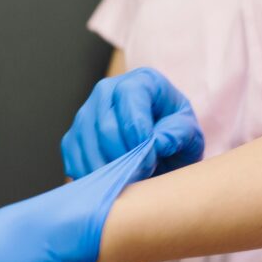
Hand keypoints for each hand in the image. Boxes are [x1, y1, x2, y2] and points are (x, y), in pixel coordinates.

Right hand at [61, 67, 203, 180]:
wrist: (160, 148)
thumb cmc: (176, 135)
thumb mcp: (189, 133)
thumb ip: (178, 134)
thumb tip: (157, 143)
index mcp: (140, 81)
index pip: (128, 97)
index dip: (138, 130)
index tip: (151, 156)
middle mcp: (106, 91)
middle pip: (105, 127)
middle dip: (125, 157)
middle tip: (144, 173)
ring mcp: (84, 115)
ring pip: (88, 147)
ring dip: (110, 171)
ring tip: (132, 181)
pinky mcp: (72, 140)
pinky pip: (75, 162)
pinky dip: (93, 178)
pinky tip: (113, 181)